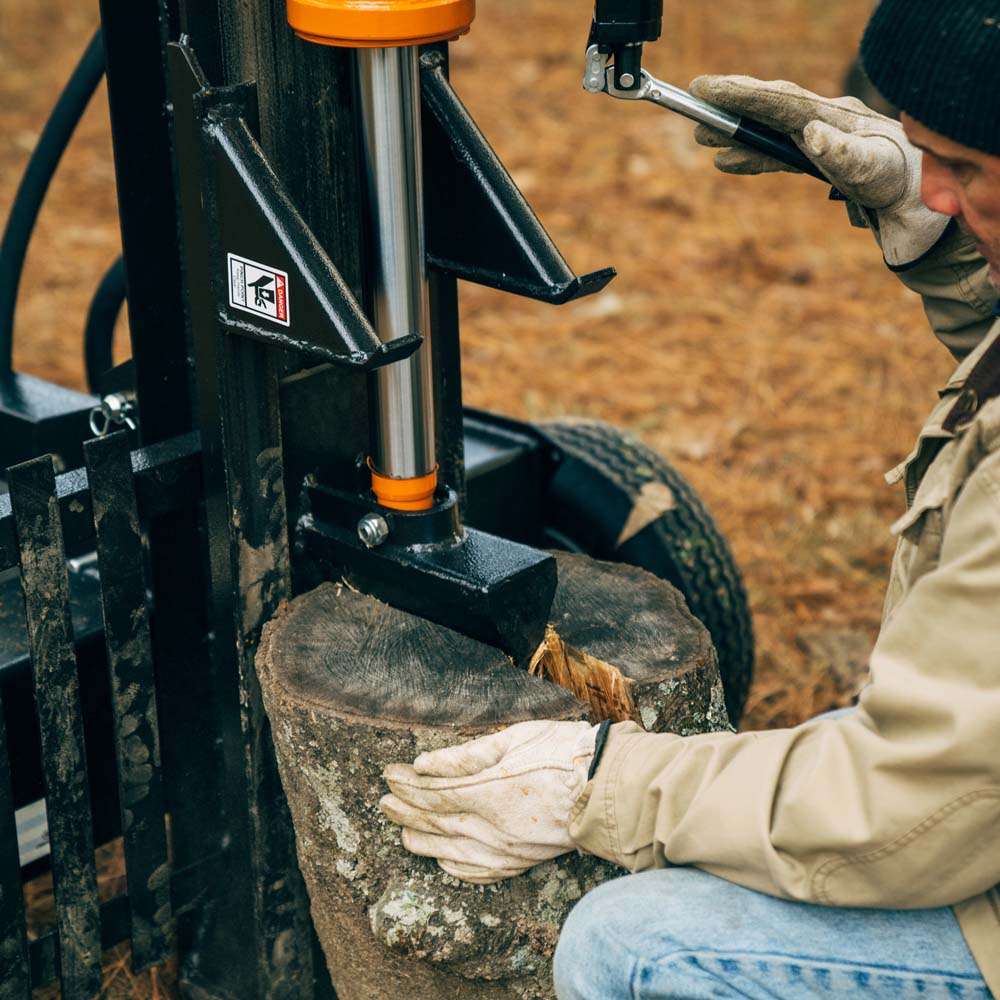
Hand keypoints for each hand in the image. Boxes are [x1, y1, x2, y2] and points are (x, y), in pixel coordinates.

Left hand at [380, 720, 598, 883]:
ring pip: (452, 850)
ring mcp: (508, 850)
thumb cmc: (565, 751)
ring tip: (400, 831)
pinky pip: (479, 872)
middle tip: (383, 802)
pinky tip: (442, 860)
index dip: (407, 784)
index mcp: (490, 792)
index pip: (434, 791)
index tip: (389, 774)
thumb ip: (466, 755)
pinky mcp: (523, 861)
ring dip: (422, 840)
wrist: (611, 787)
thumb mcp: (514, 738)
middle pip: (437, 820)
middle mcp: (493, 827)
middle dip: (406, 809)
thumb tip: (424, 764)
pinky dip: (455, 867)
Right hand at [689, 75, 949, 267]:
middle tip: (693, 103)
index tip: (705, 88)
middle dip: (730, 106)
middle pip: (767, 109)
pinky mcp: (818, 158)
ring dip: (734, 132)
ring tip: (702, 136)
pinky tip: (727, 161)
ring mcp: (819, 139)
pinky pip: (775, 152)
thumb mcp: (871, 170)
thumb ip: (842, 152)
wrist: (918, 200)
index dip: (738, 94)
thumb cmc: (897, 183)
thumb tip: (809, 132)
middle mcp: (821, 122)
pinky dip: (749, 155)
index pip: (777, 102)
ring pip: (766, 131)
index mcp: (831, 118)